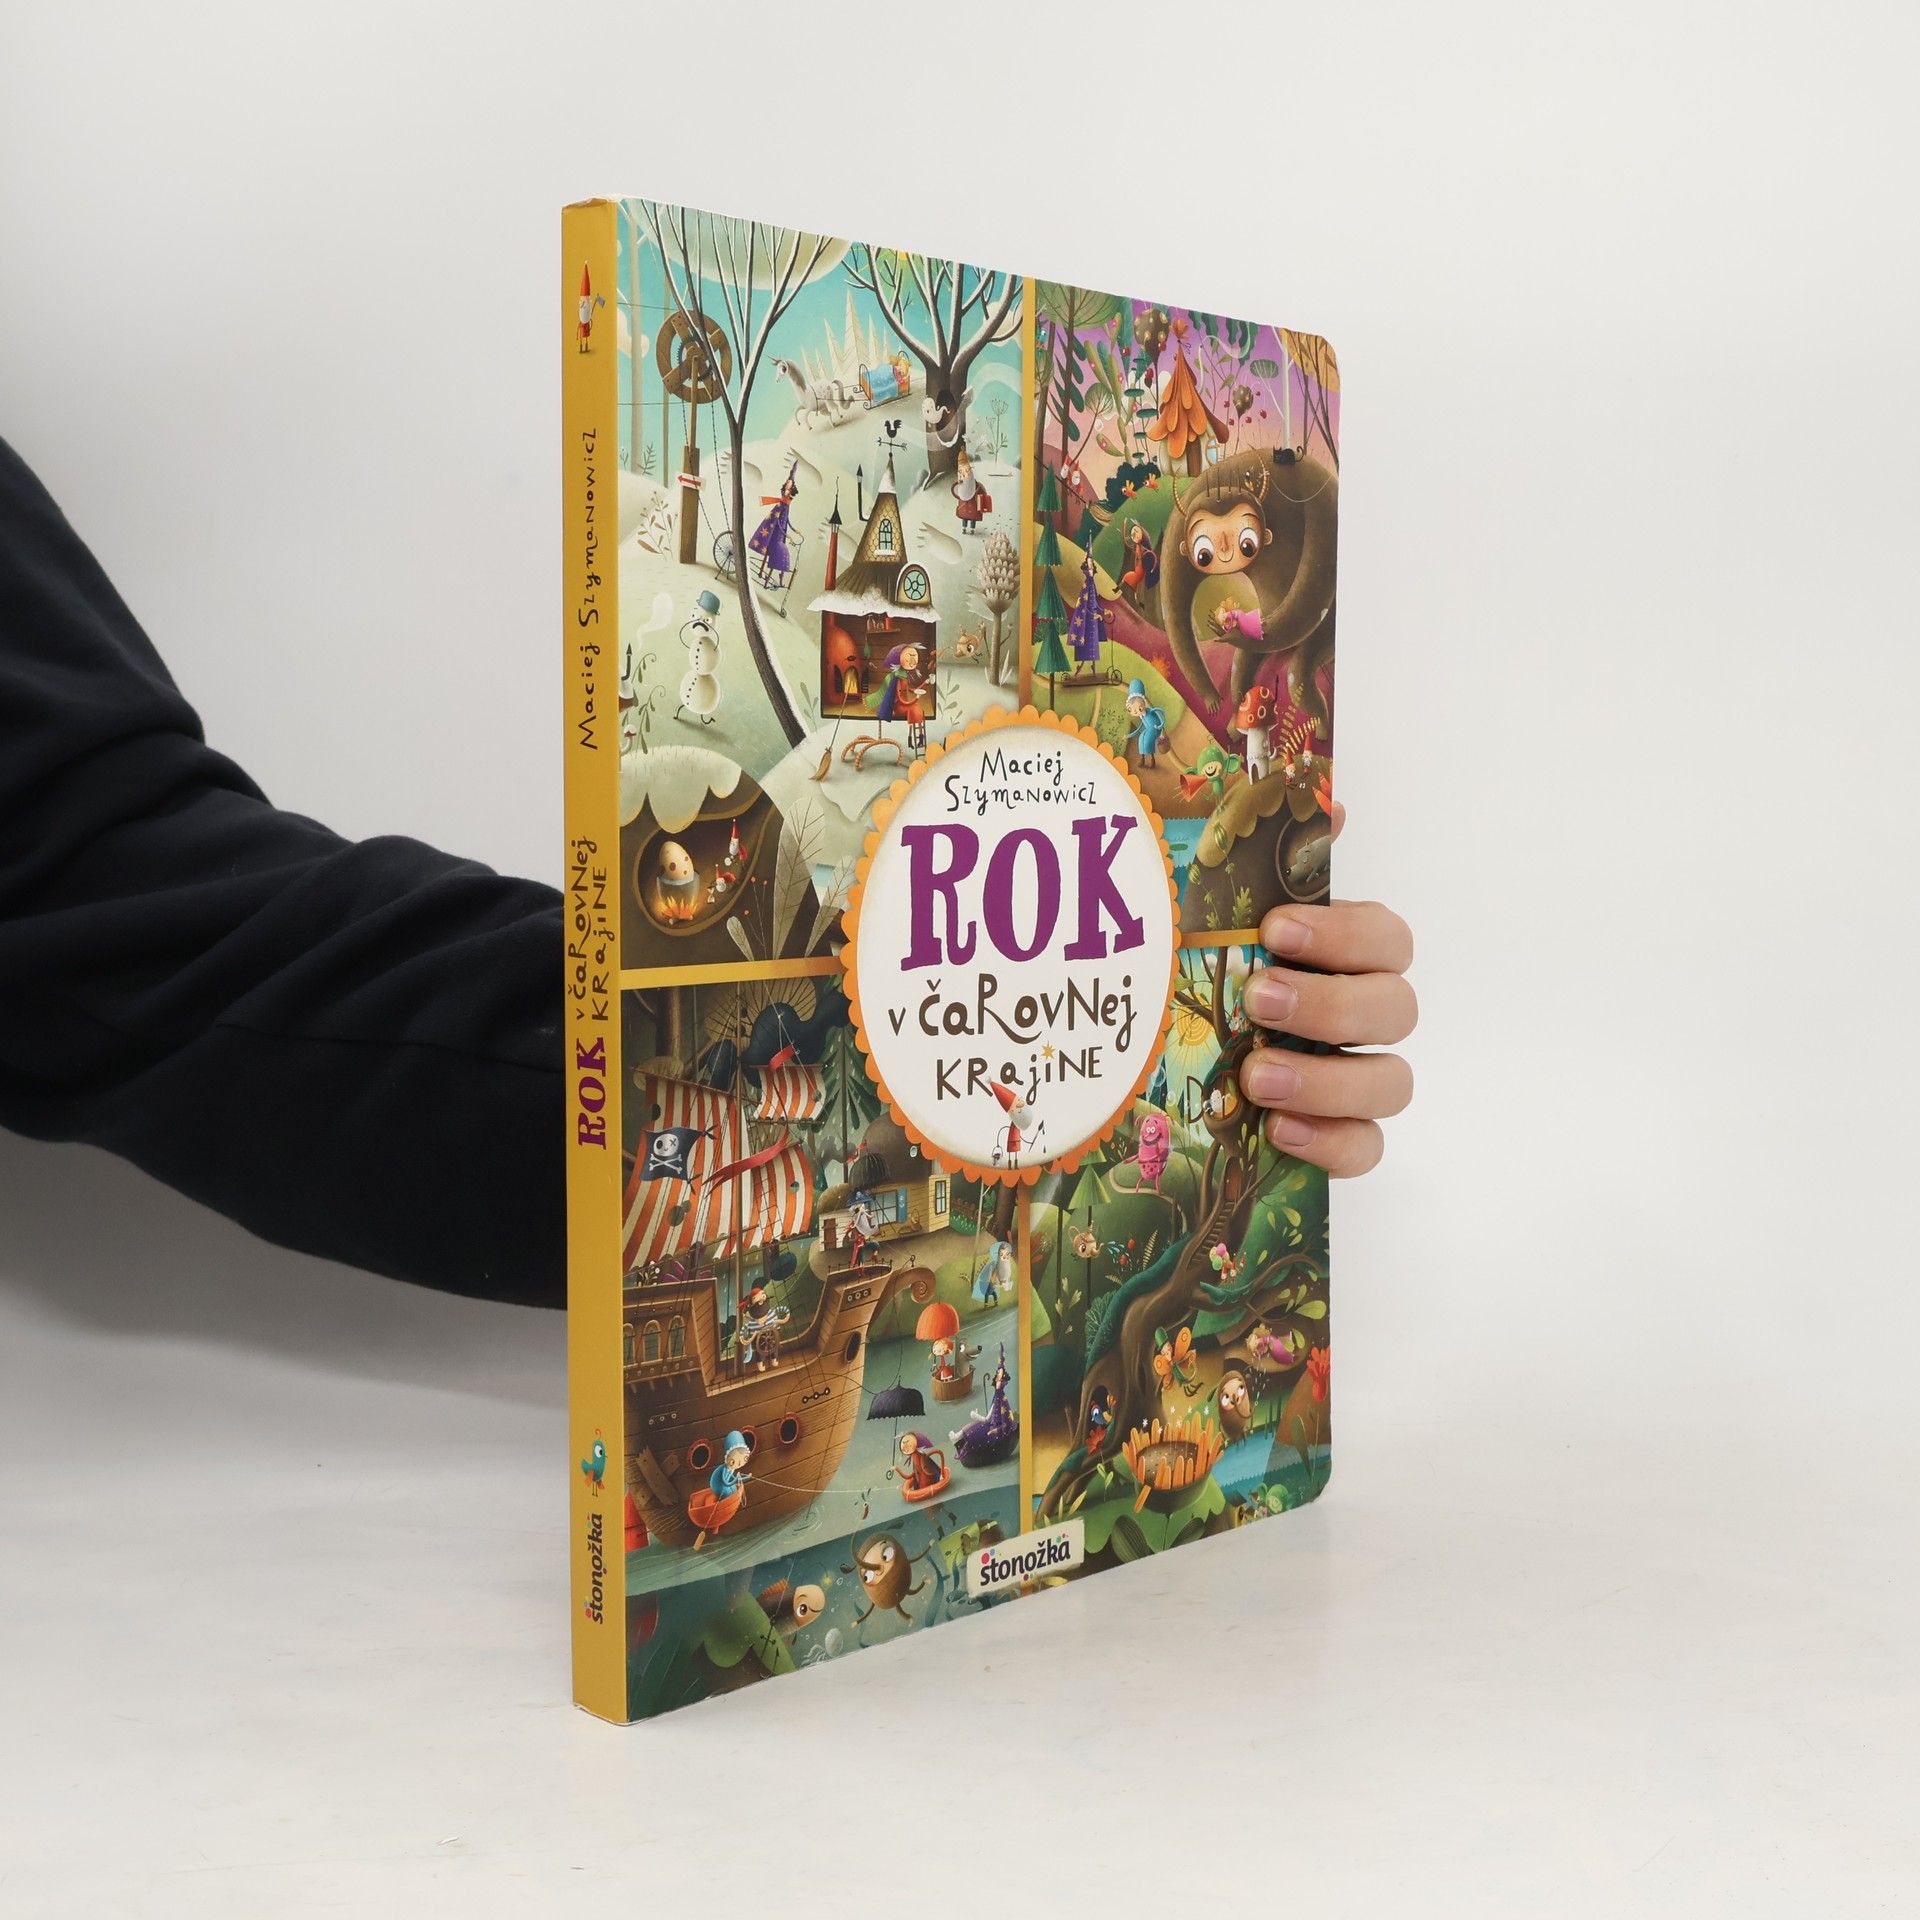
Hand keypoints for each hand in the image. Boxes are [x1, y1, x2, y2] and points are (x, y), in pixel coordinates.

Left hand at [1238, 804, 1415, 1177]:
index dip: (1343, 933)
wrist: (1164, 1062)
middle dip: (1330, 1005)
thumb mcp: (1224, 910)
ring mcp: (1358, 1081)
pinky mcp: (1341, 1138)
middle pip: (1396, 1009)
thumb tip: (1328, 801)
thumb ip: (1277, 860)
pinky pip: (1366, 1147)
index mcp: (1345, 957)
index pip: (1387, 937)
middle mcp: (1363, 1016)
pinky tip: (1280, 1131)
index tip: (1277, 930)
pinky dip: (1332, 1141)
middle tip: (1261, 1000)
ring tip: (1257, 1076)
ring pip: (1391, 1082)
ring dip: (1328, 1079)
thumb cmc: (1212, 970)